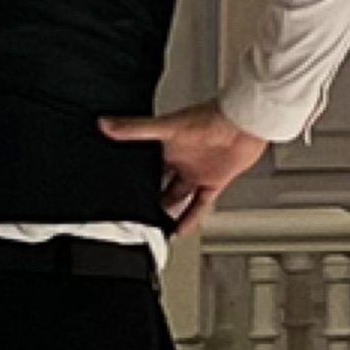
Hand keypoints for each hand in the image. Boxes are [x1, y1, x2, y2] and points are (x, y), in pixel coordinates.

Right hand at [100, 103, 268, 236]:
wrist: (243, 122)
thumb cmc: (210, 117)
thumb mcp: (166, 127)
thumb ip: (135, 129)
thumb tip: (105, 124)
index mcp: (167, 145)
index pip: (145, 165)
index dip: (133, 178)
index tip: (117, 191)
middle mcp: (182, 160)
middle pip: (160, 184)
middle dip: (148, 197)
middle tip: (134, 214)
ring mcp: (198, 172)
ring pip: (178, 197)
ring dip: (168, 211)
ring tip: (152, 228)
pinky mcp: (215, 182)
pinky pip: (199, 205)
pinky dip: (190, 218)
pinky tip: (179, 231)